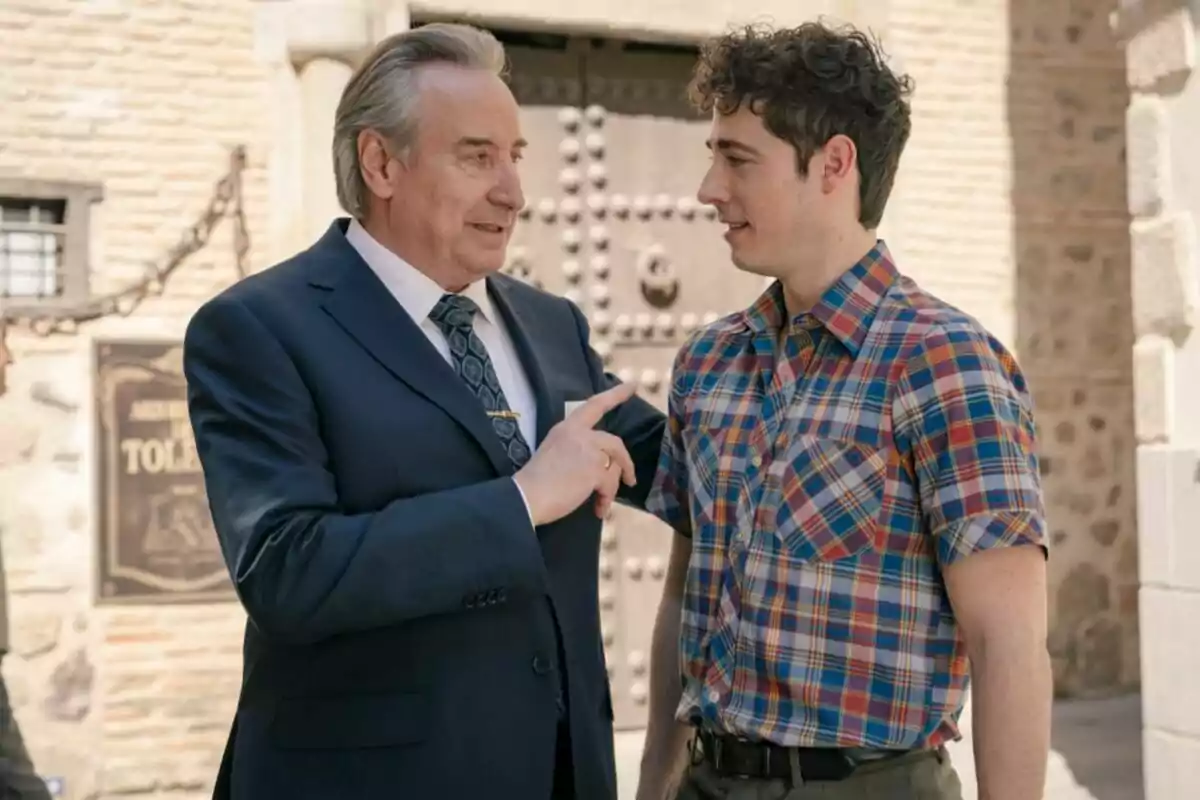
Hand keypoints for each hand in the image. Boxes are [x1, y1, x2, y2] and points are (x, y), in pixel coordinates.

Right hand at [514, 382, 637, 525]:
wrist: (525, 497)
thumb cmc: (534, 483)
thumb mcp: (554, 454)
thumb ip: (576, 452)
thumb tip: (601, 468)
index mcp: (566, 428)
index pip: (594, 405)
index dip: (615, 395)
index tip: (632, 386)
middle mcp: (579, 434)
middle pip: (614, 443)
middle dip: (625, 463)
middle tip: (631, 479)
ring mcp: (588, 450)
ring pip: (614, 465)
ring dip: (612, 486)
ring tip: (601, 502)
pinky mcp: (594, 469)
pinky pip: (610, 484)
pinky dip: (606, 498)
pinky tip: (598, 509)